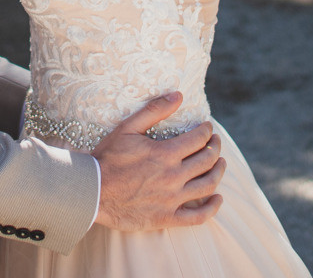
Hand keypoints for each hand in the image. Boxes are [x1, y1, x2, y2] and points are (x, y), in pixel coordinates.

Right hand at [92, 92, 223, 231]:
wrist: (92, 192)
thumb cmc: (108, 158)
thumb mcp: (128, 128)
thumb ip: (154, 110)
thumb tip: (179, 95)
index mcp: (165, 153)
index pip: (198, 139)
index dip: (207, 130)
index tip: (208, 127)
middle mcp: (173, 176)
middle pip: (207, 160)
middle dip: (216, 147)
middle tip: (216, 141)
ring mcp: (171, 199)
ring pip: (208, 185)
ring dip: (219, 172)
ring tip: (221, 164)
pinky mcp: (166, 217)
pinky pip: (198, 217)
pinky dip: (213, 208)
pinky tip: (218, 199)